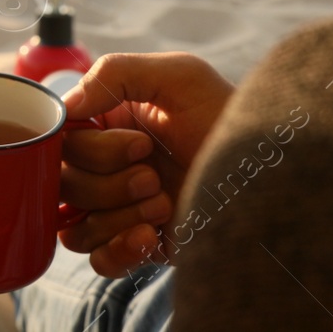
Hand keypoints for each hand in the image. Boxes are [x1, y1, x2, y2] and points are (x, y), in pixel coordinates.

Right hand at [58, 52, 234, 276]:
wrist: (271, 179)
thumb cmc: (228, 120)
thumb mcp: (180, 76)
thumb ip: (115, 72)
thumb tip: (67, 105)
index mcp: (108, 123)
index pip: (61, 141)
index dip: (92, 148)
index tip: (140, 144)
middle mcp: (106, 165)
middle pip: (63, 183)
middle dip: (110, 182)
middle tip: (154, 174)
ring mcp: (119, 208)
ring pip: (74, 225)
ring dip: (116, 215)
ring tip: (163, 203)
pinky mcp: (136, 245)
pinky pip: (96, 260)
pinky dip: (117, 250)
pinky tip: (150, 236)